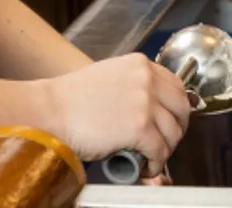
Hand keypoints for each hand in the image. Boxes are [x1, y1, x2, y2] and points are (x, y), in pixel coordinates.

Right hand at [41, 54, 190, 176]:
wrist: (50, 112)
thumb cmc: (70, 100)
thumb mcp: (109, 78)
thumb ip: (134, 86)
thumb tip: (151, 110)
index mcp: (140, 64)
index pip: (177, 86)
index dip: (176, 108)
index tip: (171, 121)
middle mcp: (146, 79)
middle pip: (182, 108)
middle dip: (176, 129)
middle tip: (164, 142)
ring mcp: (145, 102)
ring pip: (173, 133)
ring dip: (164, 150)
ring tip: (148, 158)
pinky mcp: (140, 127)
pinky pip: (160, 151)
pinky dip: (154, 164)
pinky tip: (143, 167)